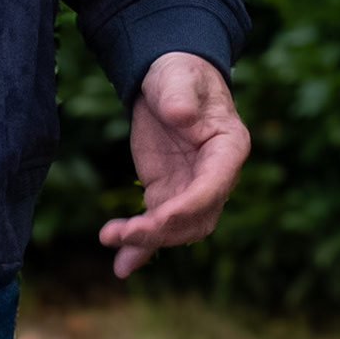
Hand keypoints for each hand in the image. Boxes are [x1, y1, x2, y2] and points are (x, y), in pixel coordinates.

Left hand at [99, 53, 250, 278]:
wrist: (167, 79)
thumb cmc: (180, 72)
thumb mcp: (178, 75)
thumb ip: (180, 95)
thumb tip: (180, 116)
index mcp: (229, 147)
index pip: (214, 186)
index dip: (189, 205)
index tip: (158, 216)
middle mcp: (215, 175)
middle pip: (197, 217)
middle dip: (161, 229)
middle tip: (122, 233)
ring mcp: (191, 188)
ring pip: (177, 228)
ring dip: (147, 240)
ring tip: (111, 239)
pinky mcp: (166, 192)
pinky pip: (157, 225)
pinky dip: (140, 247)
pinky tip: (122, 266)